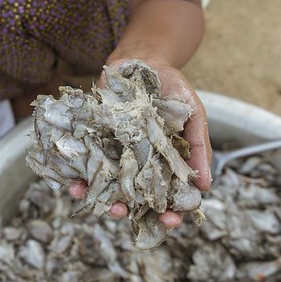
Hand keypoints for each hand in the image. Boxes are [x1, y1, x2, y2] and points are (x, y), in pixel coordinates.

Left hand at [70, 60, 211, 228]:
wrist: (142, 60)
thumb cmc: (172, 89)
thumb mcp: (193, 114)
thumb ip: (198, 146)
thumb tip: (206, 185)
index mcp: (164, 163)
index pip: (168, 196)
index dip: (169, 213)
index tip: (170, 221)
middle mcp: (138, 164)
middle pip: (134, 197)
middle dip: (129, 210)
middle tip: (123, 213)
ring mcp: (115, 154)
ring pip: (107, 186)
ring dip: (102, 199)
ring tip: (101, 204)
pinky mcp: (94, 141)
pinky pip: (84, 164)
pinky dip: (78, 177)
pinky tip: (75, 185)